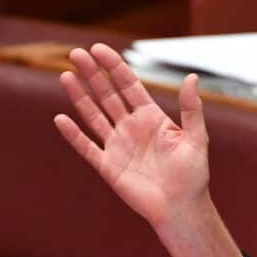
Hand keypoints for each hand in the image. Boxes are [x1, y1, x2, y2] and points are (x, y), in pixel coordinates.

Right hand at [54, 43, 210, 229]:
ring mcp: (117, 145)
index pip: (128, 85)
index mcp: (152, 117)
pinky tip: (60, 118)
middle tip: (76, 53)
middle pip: (107, 95)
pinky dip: (74, 134)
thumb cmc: (193, 174)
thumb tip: (192, 77)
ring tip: (65, 75)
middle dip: (92, 74)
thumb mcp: (196, 138)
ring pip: (93, 115)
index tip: (99, 48)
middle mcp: (131, 127)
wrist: (182, 208)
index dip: (114, 66)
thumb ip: (191, 108)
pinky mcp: (108, 166)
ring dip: (80, 96)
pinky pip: (87, 147)